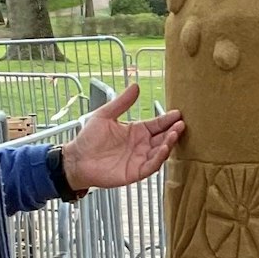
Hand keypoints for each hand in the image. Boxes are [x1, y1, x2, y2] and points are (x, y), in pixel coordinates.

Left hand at [64, 83, 185, 189]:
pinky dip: (159, 158)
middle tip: (181, 123)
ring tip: (176, 133)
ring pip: (160, 151)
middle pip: (162, 137)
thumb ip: (121, 102)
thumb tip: (135, 85)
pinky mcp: (136, 172)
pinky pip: (151, 165)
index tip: (178, 113)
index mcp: (136, 131)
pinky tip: (164, 148)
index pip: (157, 124)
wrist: (77, 159)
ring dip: (169, 143)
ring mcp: (140, 159)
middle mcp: (141, 145)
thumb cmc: (89, 139)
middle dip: (173, 131)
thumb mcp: (105, 115)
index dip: (167, 119)